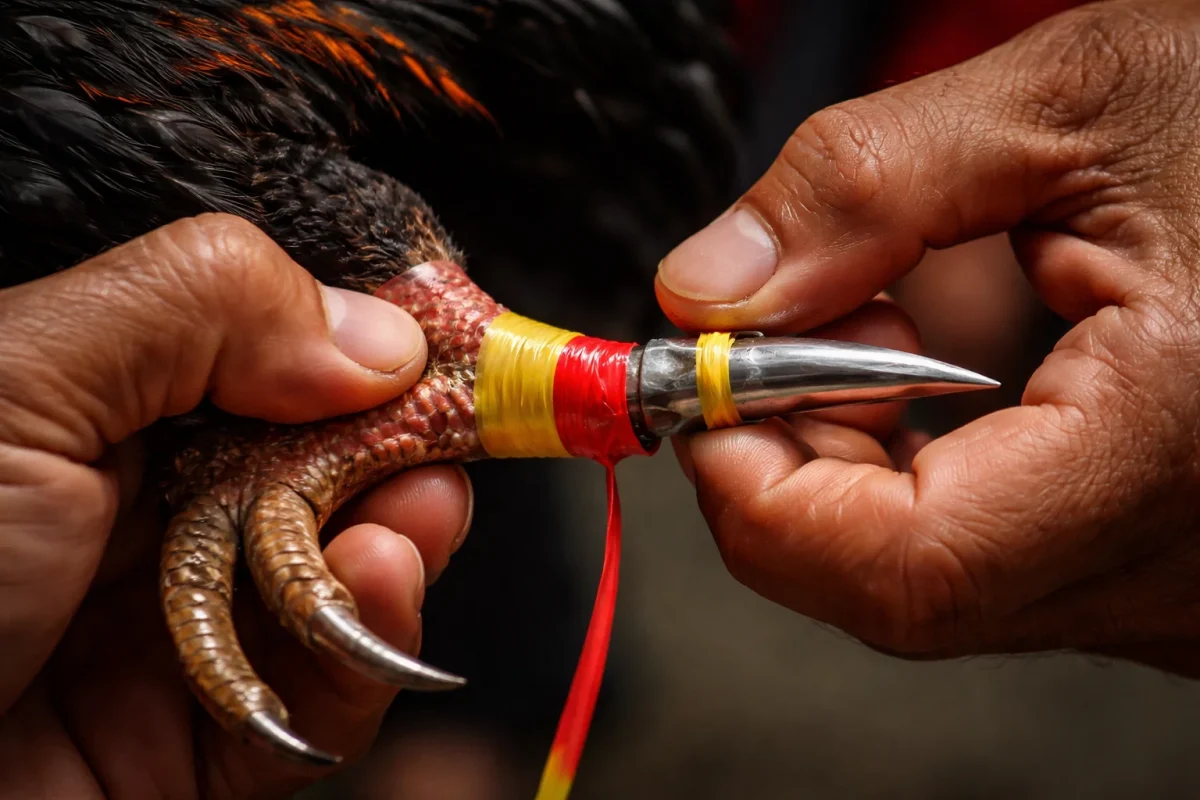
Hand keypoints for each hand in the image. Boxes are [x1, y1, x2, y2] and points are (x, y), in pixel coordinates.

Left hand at [0, 214, 472, 797]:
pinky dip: (370, 647)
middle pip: (320, 466)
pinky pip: (323, 697)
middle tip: (453, 431)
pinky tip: (380, 588)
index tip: (449, 342)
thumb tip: (377, 335)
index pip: (266, 354)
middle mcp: (142, 513)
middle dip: (397, 446)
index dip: (365, 344)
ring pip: (336, 580)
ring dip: (399, 540)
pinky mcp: (203, 746)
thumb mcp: (18, 377)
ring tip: (412, 517)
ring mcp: (178, 632)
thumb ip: (203, 306)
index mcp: (96, 404)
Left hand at [656, 0, 1199, 674]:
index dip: (760, 487)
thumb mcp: (1075, 104)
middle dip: (794, 454)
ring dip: (856, 450)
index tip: (708, 387)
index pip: (908, 569)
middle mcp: (1184, 568)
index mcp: (1179, 453)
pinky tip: (953, 367)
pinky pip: (988, 554)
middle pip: (898, 584)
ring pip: (933, 574)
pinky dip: (918, 466)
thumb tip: (711, 290)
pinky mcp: (1158, 573)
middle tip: (793, 328)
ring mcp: (1174, 589)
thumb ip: (866, 189)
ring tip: (899, 320)